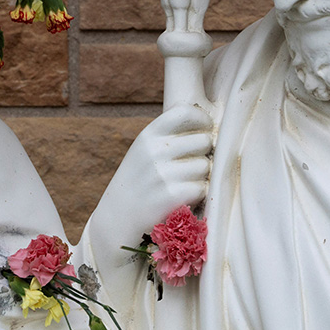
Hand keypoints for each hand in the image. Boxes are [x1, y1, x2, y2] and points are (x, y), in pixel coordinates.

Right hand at [112, 103, 213, 223]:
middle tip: (193, 162)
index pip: (185, 112)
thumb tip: (210, 127)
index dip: (203, 120)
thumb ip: (171, 135)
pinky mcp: (172, 196)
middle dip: (205, 152)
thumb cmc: (140, 179)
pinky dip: (198, 193)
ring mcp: (162, 173)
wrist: (118, 216)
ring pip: (206, 165)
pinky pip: (202, 187)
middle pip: (204, 140)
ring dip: (202, 175)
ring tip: (185, 181)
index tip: (205, 130)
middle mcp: (154, 150)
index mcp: (148, 135)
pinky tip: (184, 195)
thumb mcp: (145, 149)